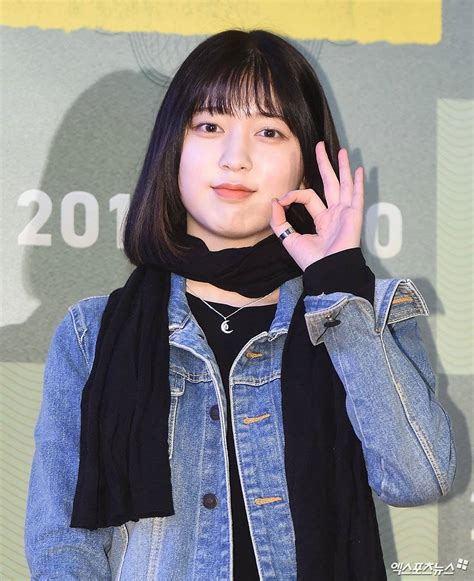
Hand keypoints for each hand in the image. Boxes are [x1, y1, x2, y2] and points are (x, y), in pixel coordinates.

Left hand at [269, 141, 364, 270]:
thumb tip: (274, 202)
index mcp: (322, 219)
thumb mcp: (289, 238)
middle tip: (320, 147)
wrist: (326, 270)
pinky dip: (357, 183)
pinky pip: (356, 196)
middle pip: (330, 184)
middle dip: (325, 165)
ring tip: (341, 151)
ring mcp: (345, 213)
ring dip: (342, 167)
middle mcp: (334, 214)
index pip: (308, 197)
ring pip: (343, 185)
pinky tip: (357, 169)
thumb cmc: (311, 260)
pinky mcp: (353, 215)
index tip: (282, 200)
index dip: (294, 194)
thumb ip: (279, 221)